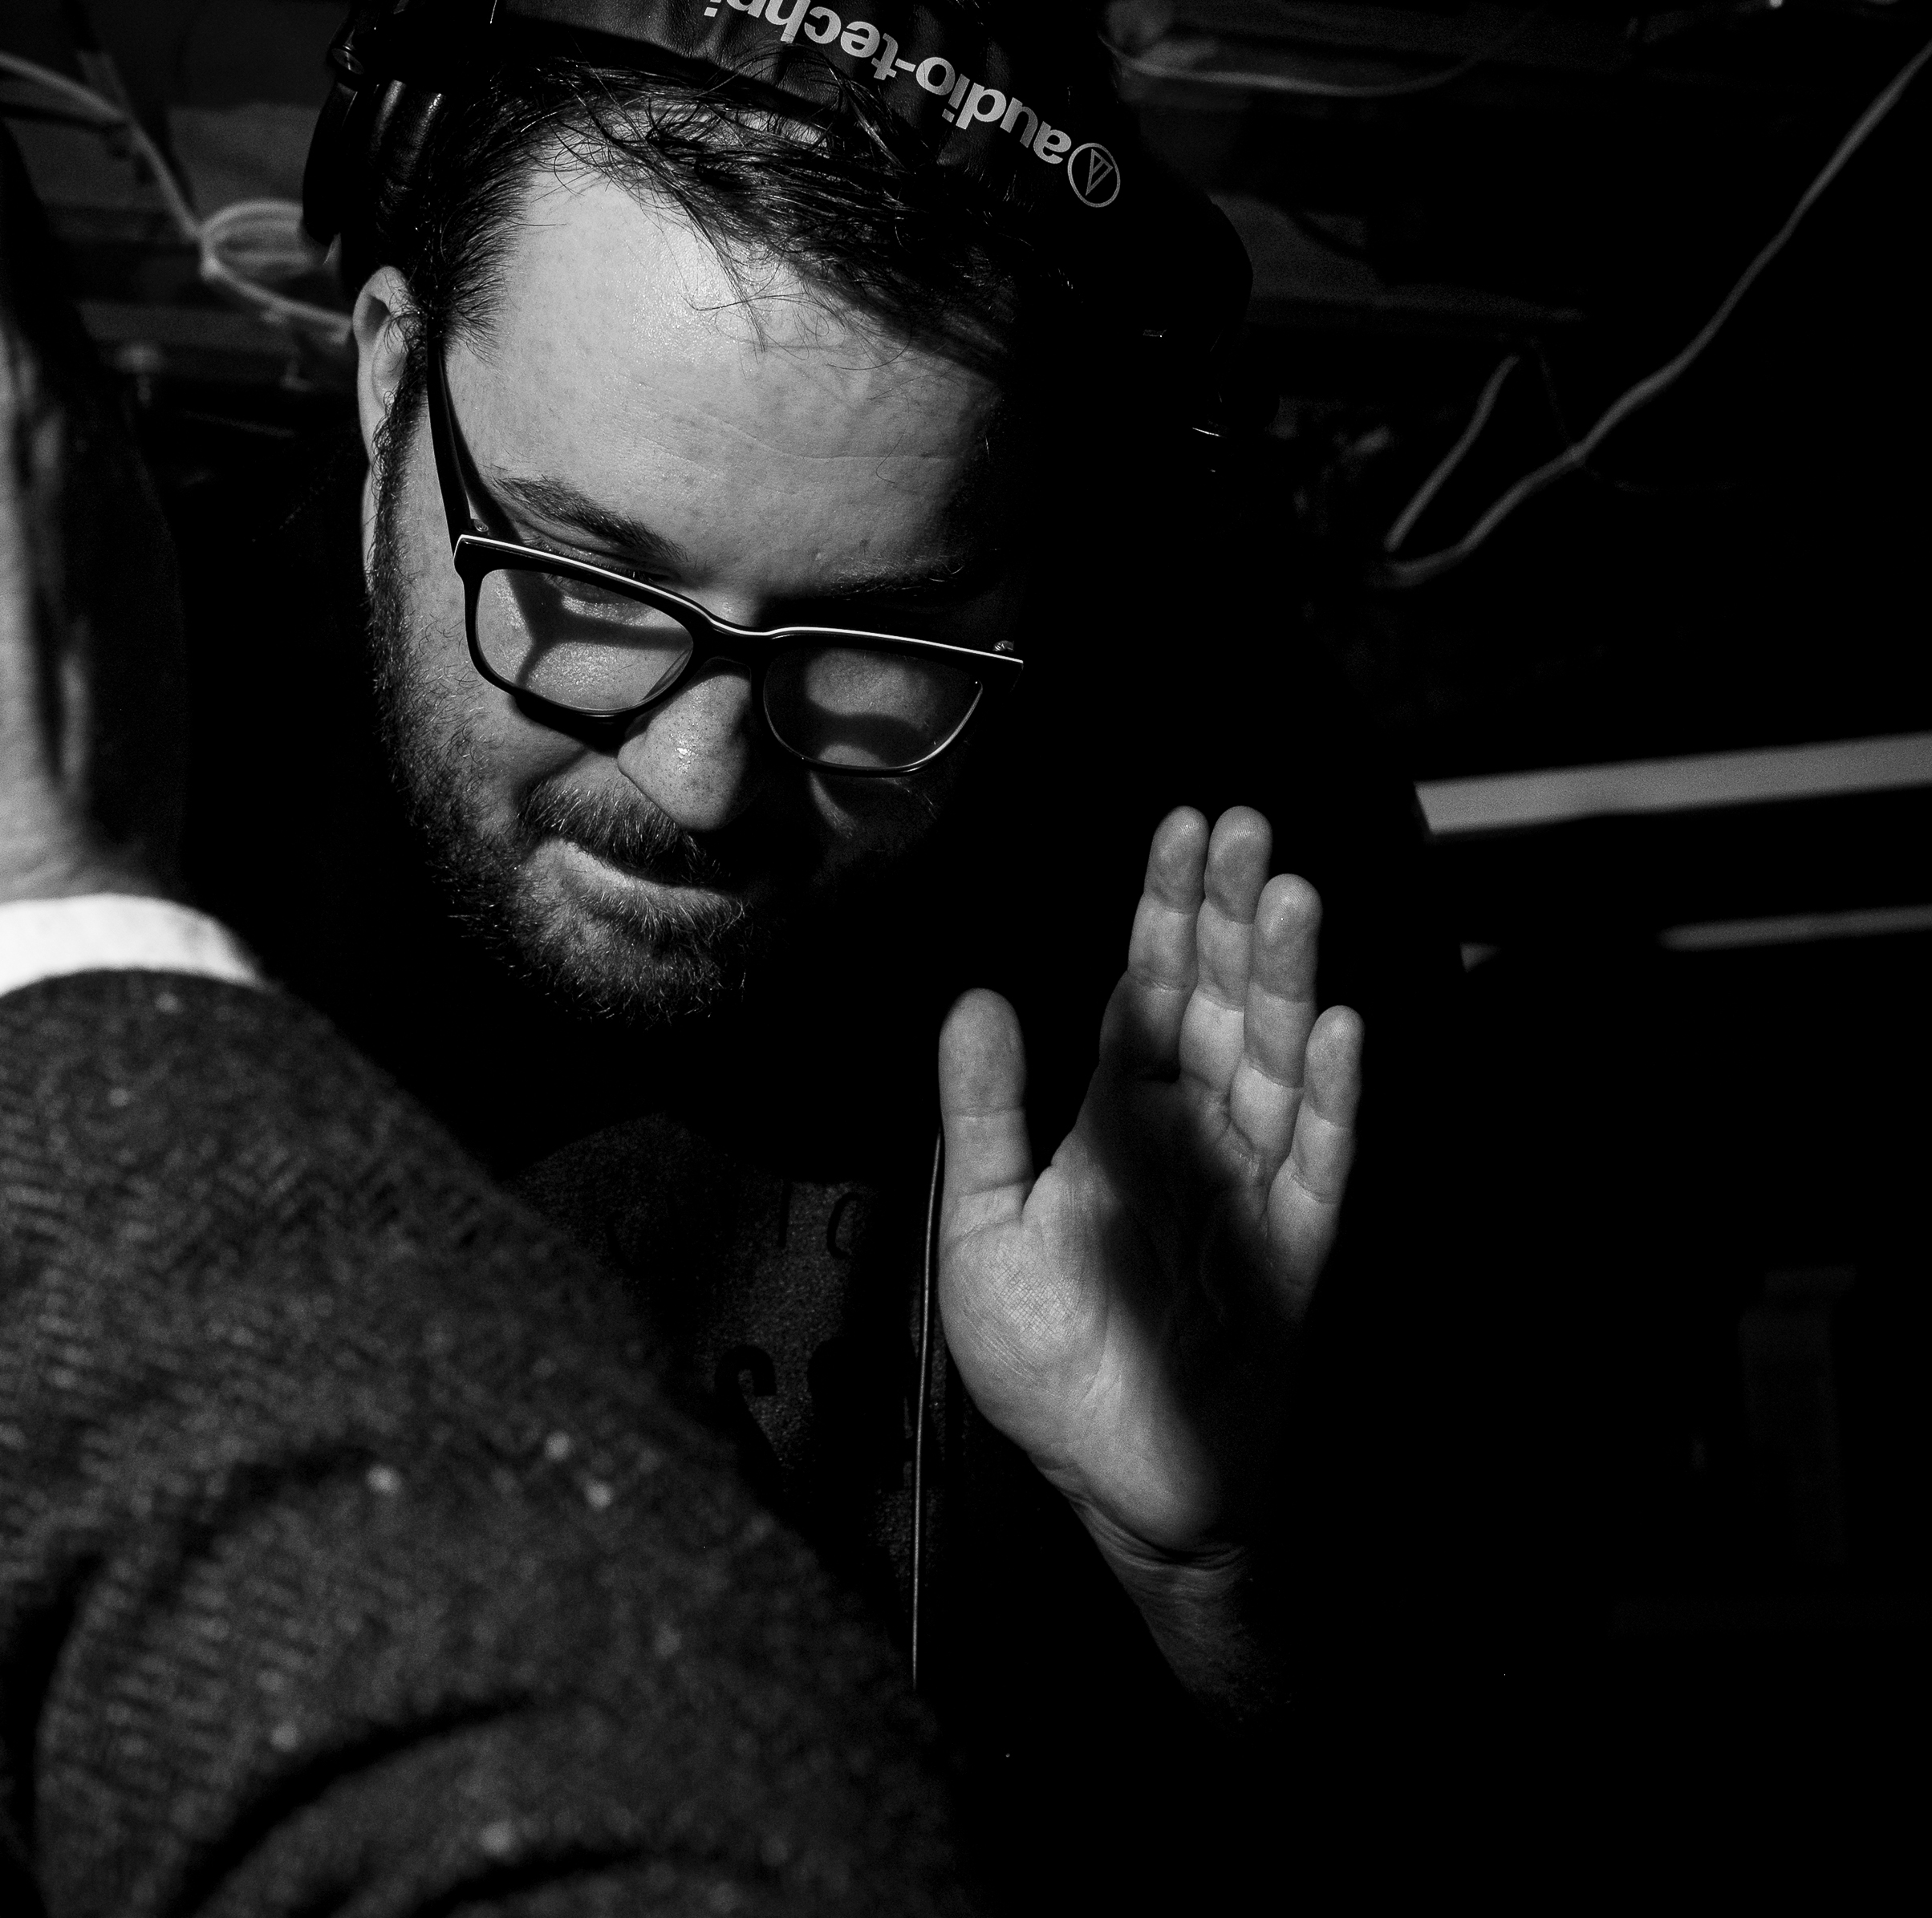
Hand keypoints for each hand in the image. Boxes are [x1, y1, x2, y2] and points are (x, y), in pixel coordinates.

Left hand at [935, 807, 1362, 1606]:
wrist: (1118, 1492)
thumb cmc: (1050, 1366)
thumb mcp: (983, 1225)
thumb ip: (984, 1110)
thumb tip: (976, 994)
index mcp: (1119, 1121)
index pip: (1149, 990)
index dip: (1166, 909)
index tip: (1182, 825)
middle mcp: (1194, 1139)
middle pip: (1220, 1002)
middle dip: (1229, 912)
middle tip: (1242, 821)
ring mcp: (1252, 1192)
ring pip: (1274, 1062)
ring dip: (1285, 978)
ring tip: (1289, 891)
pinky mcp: (1295, 1258)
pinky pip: (1319, 1167)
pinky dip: (1329, 1099)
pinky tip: (1337, 1029)